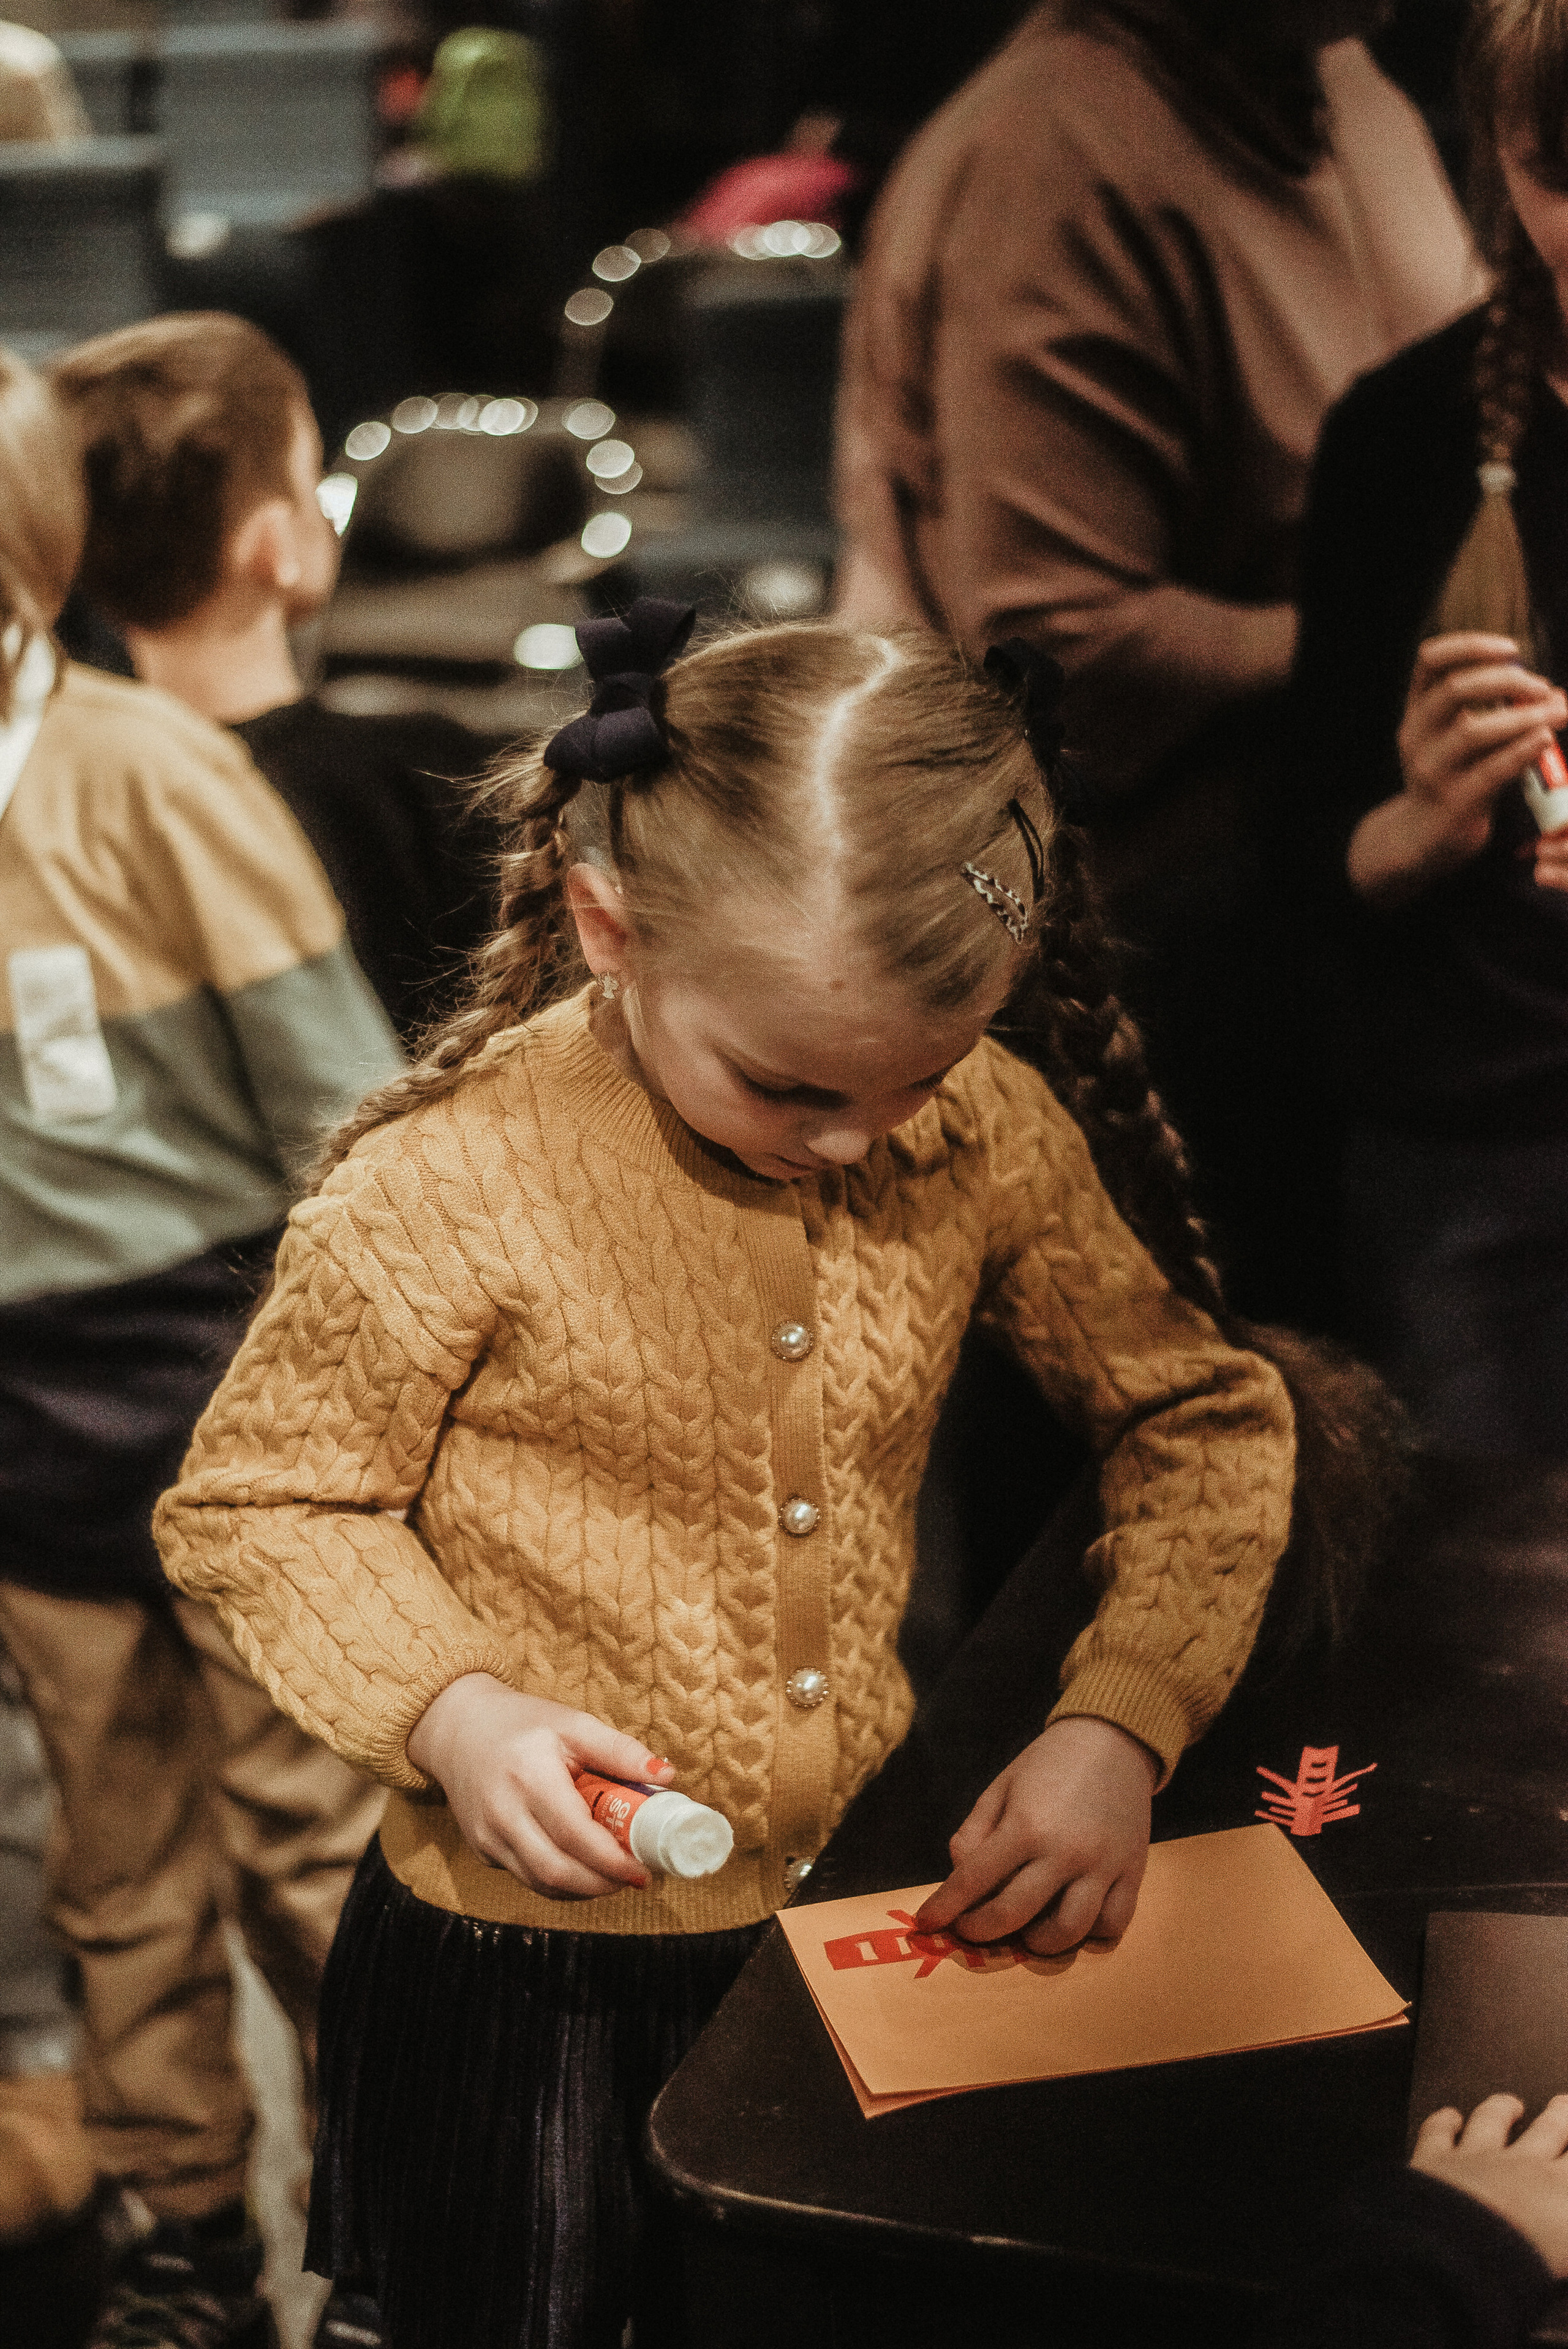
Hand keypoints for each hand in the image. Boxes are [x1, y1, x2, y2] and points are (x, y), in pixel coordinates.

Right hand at [406, 1672, 674, 1898]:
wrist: (457, 1730)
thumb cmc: (521, 1724)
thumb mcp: (573, 1724)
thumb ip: (619, 1751)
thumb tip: (667, 1777)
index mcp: (529, 1777)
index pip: (575, 1835)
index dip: (612, 1861)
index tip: (644, 1869)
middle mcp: (503, 1813)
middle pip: (557, 1872)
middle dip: (602, 1884)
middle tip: (634, 1878)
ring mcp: (487, 1836)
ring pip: (541, 1884)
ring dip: (583, 1889)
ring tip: (613, 1875)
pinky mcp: (482, 1849)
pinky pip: (526, 1877)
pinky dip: (559, 1880)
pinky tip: (581, 1866)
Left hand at [913, 1716, 1155, 1955]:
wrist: (1113, 1740)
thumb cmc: (1049, 1763)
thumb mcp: (1001, 1787)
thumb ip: (974, 1832)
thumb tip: (959, 1874)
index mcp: (1026, 1825)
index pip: (974, 1880)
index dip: (945, 1907)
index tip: (926, 1922)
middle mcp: (1065, 1851)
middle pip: (1014, 1914)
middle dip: (981, 1930)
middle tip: (969, 1929)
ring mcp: (1103, 1866)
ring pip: (1069, 1931)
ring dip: (1038, 1943)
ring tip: (1025, 1930)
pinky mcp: (1133, 1872)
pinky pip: (1113, 1924)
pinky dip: (1090, 1936)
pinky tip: (1072, 1923)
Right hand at [1351, 636, 1566, 899]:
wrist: (1425, 838)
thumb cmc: (1455, 776)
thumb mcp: (1463, 737)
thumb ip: (1500, 711)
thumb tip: (1555, 694)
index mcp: (1417, 711)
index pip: (1431, 660)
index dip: (1471, 645)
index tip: (1511, 649)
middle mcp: (1416, 737)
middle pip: (1454, 689)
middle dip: (1507, 680)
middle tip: (1543, 687)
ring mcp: (1431, 771)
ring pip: (1473, 731)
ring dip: (1522, 716)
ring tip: (1559, 711)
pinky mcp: (1454, 803)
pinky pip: (1491, 771)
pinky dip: (1522, 750)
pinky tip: (1544, 737)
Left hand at [1412, 2093, 1567, 2275]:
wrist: (1464, 2253)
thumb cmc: (1524, 2263)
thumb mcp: (1566, 2254)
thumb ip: (1564, 2235)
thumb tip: (1562, 2227)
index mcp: (1561, 2190)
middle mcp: (1523, 2164)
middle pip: (1548, 2130)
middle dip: (1560, 2115)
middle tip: (1563, 2103)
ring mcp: (1477, 2156)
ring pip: (1493, 2120)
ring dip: (1502, 2109)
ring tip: (1510, 2103)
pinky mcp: (1436, 2160)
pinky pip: (1439, 2132)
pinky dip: (1444, 2122)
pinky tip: (1447, 2116)